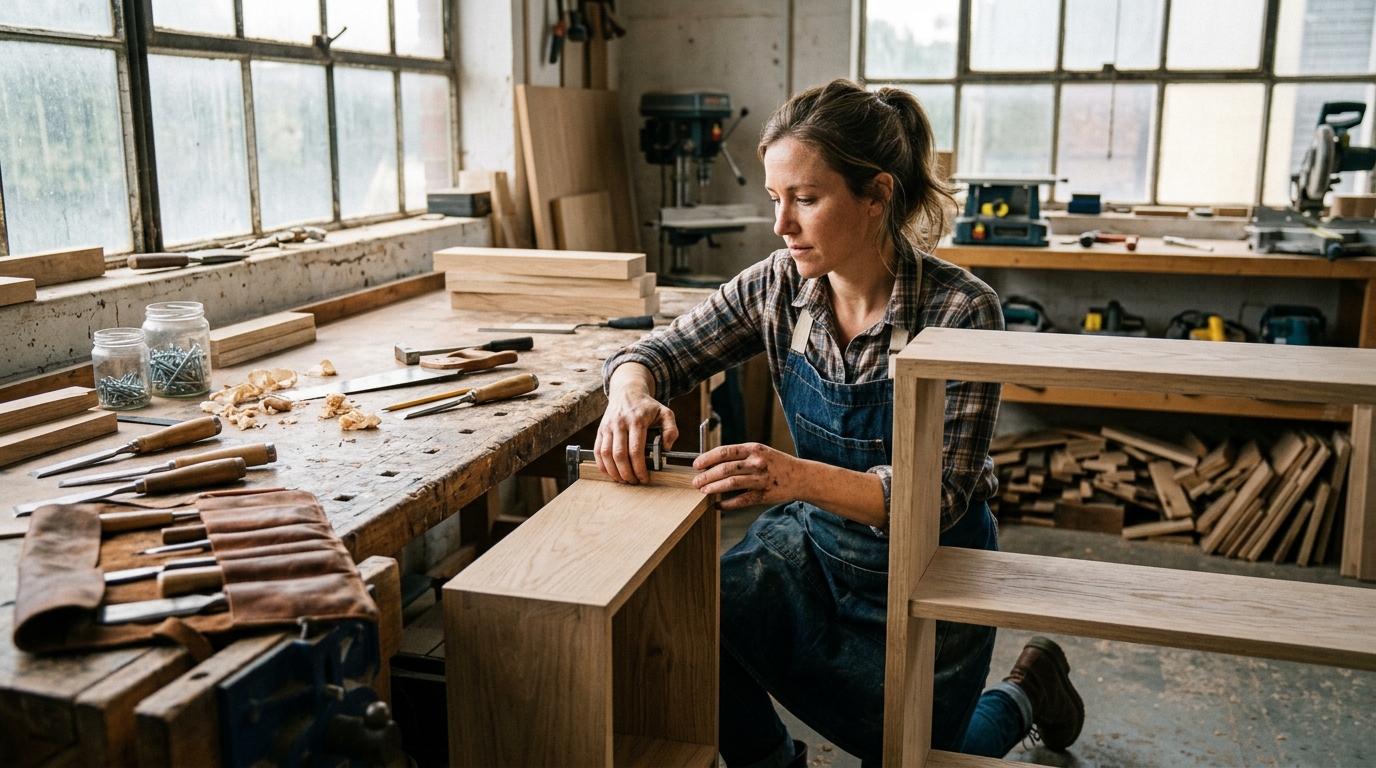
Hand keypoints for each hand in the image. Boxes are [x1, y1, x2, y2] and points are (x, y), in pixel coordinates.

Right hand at [595, 363, 678, 483]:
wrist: (627, 392)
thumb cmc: (647, 406)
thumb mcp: (665, 413)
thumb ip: (671, 430)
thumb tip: (666, 448)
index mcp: (636, 420)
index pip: (636, 450)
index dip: (639, 468)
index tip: (645, 478)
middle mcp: (619, 423)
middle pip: (619, 454)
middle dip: (626, 473)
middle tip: (634, 482)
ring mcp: (607, 427)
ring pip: (606, 454)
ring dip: (614, 471)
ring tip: (623, 480)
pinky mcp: (600, 430)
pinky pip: (597, 451)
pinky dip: (602, 465)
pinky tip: (611, 473)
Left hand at [691, 442, 802, 509]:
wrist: (801, 477)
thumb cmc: (776, 463)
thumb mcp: (760, 452)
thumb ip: (740, 455)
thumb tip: (713, 462)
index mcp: (753, 449)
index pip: (725, 452)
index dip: (707, 458)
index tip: (696, 465)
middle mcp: (757, 462)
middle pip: (725, 468)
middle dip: (706, 476)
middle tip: (696, 482)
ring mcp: (761, 479)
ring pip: (731, 484)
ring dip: (714, 488)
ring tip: (703, 491)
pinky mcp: (764, 495)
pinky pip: (742, 500)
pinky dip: (727, 504)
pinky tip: (718, 505)